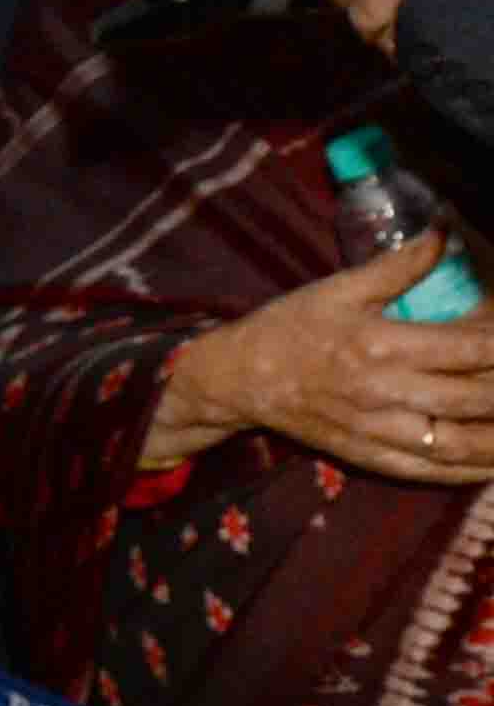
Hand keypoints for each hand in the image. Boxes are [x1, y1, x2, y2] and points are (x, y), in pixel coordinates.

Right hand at [146, 240, 493, 481]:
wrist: (236, 379)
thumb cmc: (289, 327)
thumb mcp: (340, 288)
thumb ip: (400, 265)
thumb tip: (448, 234)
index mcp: (383, 346)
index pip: (473, 349)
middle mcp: (387, 393)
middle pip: (478, 398)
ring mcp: (380, 431)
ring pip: (462, 443)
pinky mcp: (370, 456)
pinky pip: (431, 471)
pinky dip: (471, 470)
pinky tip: (493, 463)